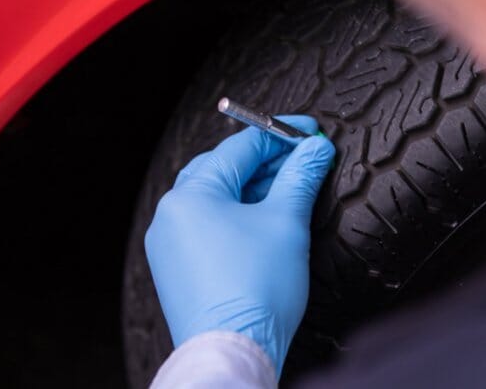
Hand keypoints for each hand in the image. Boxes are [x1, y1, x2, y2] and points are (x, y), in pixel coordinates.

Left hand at [145, 116, 334, 376]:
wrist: (232, 352)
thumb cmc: (257, 287)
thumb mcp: (286, 222)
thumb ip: (300, 178)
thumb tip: (316, 149)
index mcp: (190, 194)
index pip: (240, 147)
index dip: (281, 135)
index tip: (311, 132)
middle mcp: (170, 213)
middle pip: (223, 170)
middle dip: (266, 163)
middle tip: (303, 161)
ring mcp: (168, 244)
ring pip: (214, 200)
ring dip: (252, 191)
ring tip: (289, 192)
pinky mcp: (175, 270)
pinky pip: (205, 227)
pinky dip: (235, 218)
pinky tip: (263, 225)